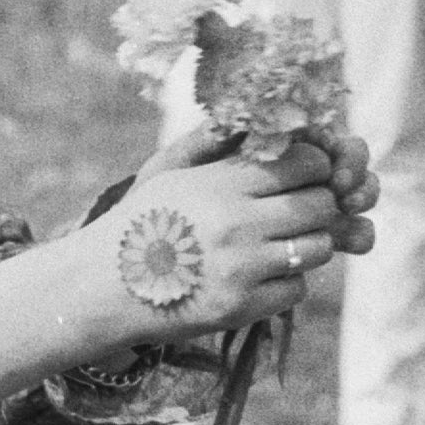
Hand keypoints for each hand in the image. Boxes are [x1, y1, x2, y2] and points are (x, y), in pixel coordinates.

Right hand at [102, 138, 359, 335]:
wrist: (104, 286)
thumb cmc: (141, 221)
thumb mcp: (171, 171)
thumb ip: (215, 144)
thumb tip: (254, 117)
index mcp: (221, 184)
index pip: (305, 163)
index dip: (316, 166)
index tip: (307, 173)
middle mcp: (236, 224)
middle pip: (320, 205)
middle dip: (319, 204)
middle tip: (302, 209)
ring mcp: (242, 269)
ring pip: (318, 248)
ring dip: (309, 244)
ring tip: (283, 242)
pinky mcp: (242, 307)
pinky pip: (297, 288)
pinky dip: (287, 281)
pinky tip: (262, 274)